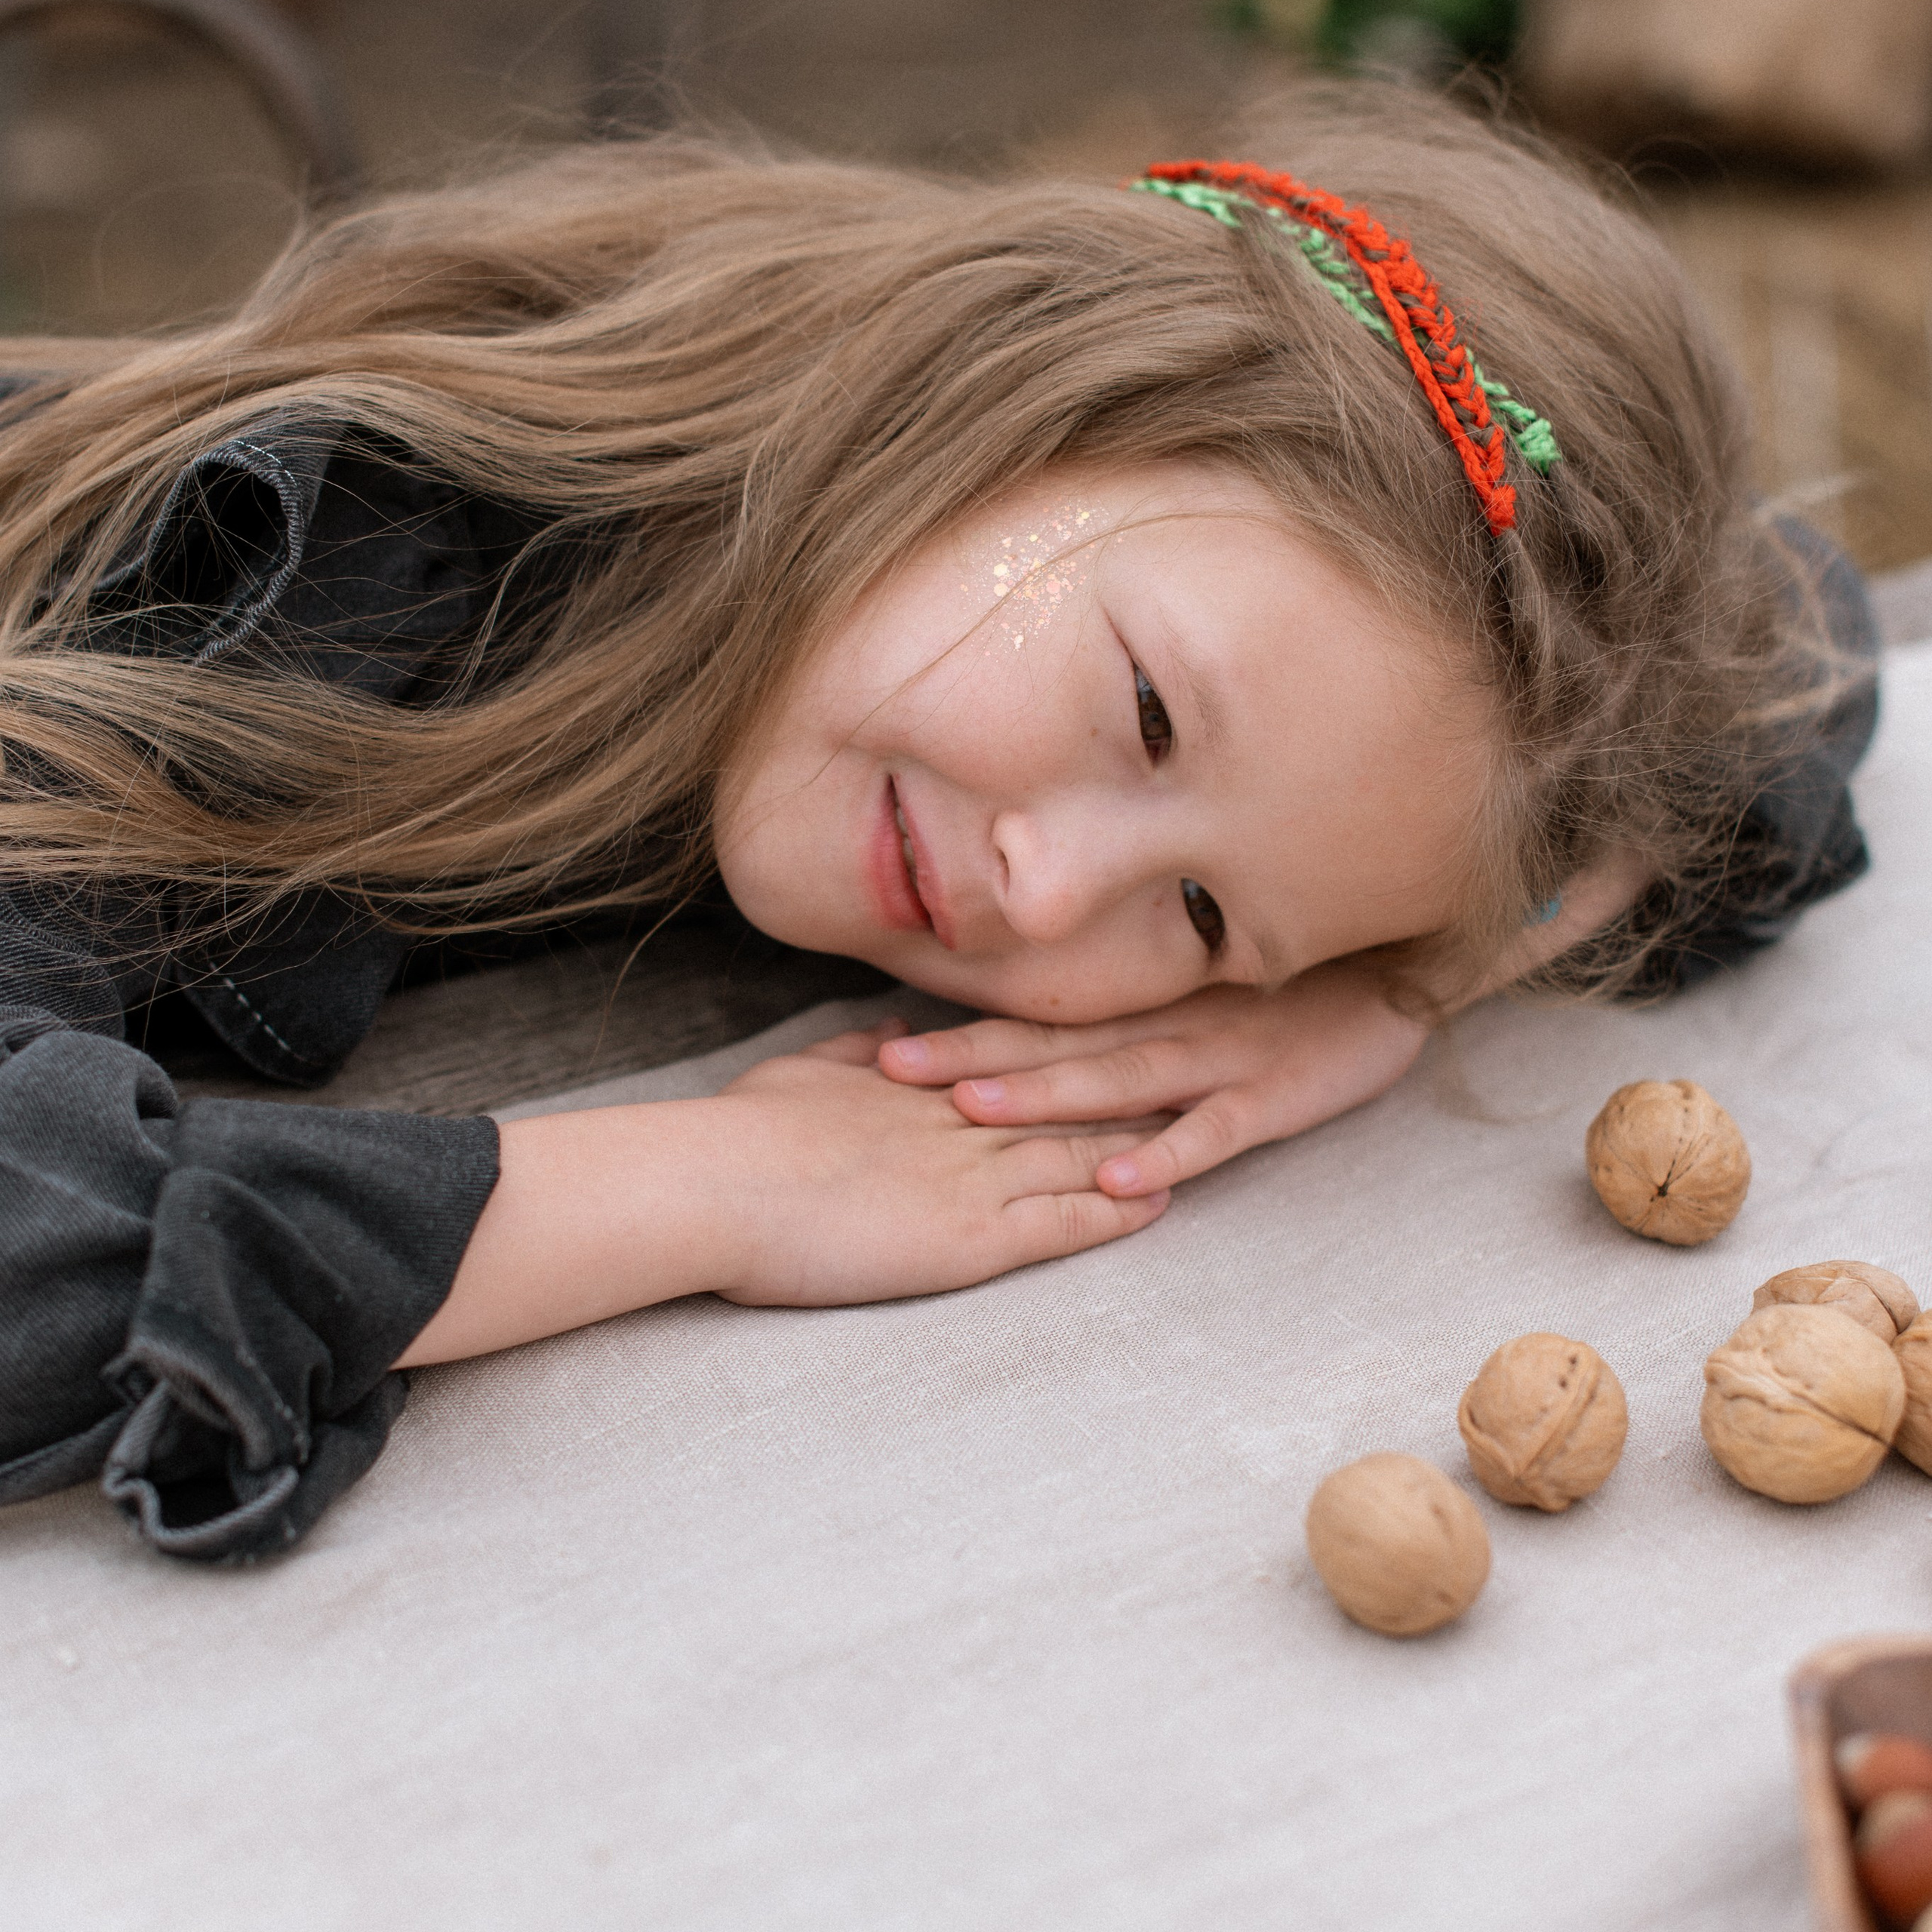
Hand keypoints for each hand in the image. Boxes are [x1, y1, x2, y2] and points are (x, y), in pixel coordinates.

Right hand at [712, 1020, 1168, 1305]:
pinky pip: (1064, 1221)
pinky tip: (1160, 1204)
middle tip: (1199, 1070)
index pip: (1019, 1066)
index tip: (1122, 1038)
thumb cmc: (739, 1133)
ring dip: (1144, 1146)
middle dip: (1134, 1090)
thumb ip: (855, 1052)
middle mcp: (962, 1121)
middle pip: (1068, 1101)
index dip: (1074, 1055)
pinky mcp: (974, 1236)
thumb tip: (893, 1034)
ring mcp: (973, 1175)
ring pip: (1081, 1154)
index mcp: (923, 1086)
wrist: (715, 1183)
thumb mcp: (803, 1075)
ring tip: (1206, 1131)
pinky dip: (1115, 1210)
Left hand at [877, 961, 1430, 1196]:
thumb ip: (1126, 1021)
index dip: (963, 1032)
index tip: (880, 1043)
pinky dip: (1164, 1152)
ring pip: (1118, 1081)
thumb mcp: (1199, 997)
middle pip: (1056, 1047)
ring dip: (1046, 1097)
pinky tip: (1114, 1178)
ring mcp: (1219, 1061)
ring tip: (972, 1109)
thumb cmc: (1289, 993)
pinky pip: (1212, 1129)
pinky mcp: (1275, 1095)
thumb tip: (1034, 1047)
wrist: (1398, 973)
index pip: (1039, 1023)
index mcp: (1143, 1010)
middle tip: (890, 1068)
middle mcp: (1167, 1028)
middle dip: (972, 1059)